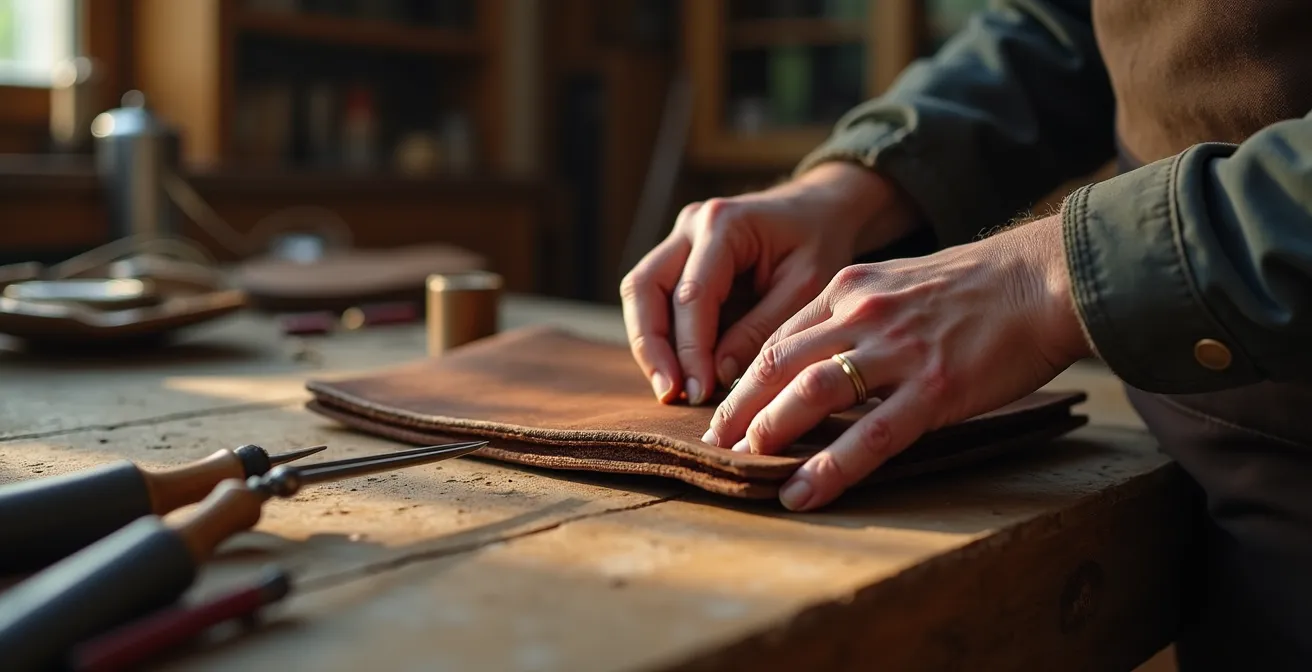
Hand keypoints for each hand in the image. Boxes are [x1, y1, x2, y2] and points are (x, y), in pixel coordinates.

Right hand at [620, 162, 915, 405]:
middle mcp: (691, 226)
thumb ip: (762, 329)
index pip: (691, 294)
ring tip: (670, 390)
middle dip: (652, 347)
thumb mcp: (806, 288)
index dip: (691, 349)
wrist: (819, 209)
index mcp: (724, 224)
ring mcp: (679, 239)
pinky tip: (679, 371)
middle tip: (670, 394)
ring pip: (640, 293)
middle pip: (644, 287)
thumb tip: (718, 375)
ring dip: (650, 344)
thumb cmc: (819, 242)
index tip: (698, 392)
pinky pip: (655, 298)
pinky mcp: (678, 258)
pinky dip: (662, 336)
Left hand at [701, 214, 1092, 510]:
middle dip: (740, 407)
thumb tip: (821, 355)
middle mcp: (861, 314)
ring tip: (745, 461)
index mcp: (849, 289)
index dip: (746, 377)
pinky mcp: (933, 388)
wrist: (1045, 279)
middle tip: (715, 441)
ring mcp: (897, 352)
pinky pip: (869, 436)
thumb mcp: (899, 282)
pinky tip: (802, 492)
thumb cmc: (976, 286)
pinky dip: (829, 468)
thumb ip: (856, 313)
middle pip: (779, 364)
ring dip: (770, 430)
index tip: (726, 407)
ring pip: (812, 393)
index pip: (779, 337)